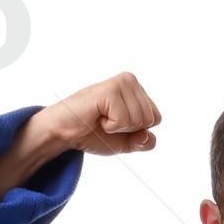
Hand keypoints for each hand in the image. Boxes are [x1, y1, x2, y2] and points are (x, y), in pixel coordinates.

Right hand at [38, 72, 159, 156]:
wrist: (66, 132)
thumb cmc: (94, 133)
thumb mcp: (127, 142)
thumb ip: (145, 141)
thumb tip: (146, 134)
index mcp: (137, 90)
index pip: (157, 118)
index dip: (138, 131)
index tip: (118, 124)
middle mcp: (130, 81)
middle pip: (150, 119)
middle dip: (129, 130)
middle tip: (108, 121)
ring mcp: (121, 83)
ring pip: (139, 119)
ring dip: (118, 127)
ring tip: (102, 118)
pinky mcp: (110, 89)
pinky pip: (123, 120)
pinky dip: (110, 126)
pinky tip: (97, 116)